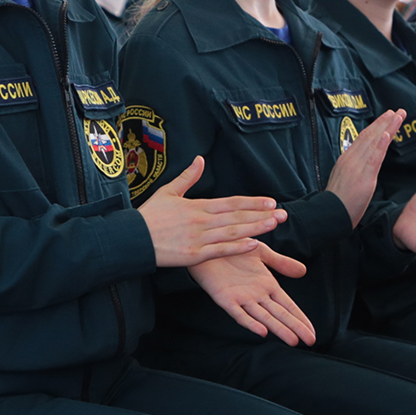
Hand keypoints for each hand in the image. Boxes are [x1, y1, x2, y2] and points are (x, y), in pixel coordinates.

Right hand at [139, 156, 284, 266]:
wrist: (132, 238)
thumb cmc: (148, 216)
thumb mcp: (167, 192)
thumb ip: (187, 177)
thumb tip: (200, 159)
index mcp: (197, 206)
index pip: (231, 202)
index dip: (252, 202)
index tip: (271, 202)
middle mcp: (201, 220)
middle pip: (236, 216)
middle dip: (261, 215)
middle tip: (283, 214)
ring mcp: (199, 238)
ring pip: (232, 232)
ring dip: (255, 228)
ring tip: (273, 225)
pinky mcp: (194, 255)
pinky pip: (220, 251)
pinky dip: (237, 247)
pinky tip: (254, 245)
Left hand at [191, 243, 313, 345]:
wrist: (207, 243)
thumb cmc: (232, 249)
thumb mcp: (262, 254)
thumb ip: (281, 263)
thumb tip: (303, 272)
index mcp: (266, 285)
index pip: (288, 306)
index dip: (301, 318)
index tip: (313, 333)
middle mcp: (256, 295)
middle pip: (280, 314)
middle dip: (296, 327)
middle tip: (310, 342)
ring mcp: (241, 298)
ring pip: (264, 317)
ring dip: (278, 329)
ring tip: (293, 340)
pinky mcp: (225, 298)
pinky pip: (239, 313)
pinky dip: (250, 322)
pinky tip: (262, 331)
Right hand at [322, 109, 403, 226]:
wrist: (329, 214)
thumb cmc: (337, 203)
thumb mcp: (344, 181)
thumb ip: (352, 171)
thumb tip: (361, 168)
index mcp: (346, 159)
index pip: (363, 139)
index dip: (375, 126)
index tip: (386, 117)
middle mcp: (351, 159)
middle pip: (370, 136)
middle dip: (384, 122)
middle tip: (396, 111)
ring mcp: (357, 166)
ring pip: (374, 142)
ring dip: (387, 127)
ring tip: (398, 116)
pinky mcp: (364, 176)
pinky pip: (374, 157)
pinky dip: (380, 144)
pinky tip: (387, 133)